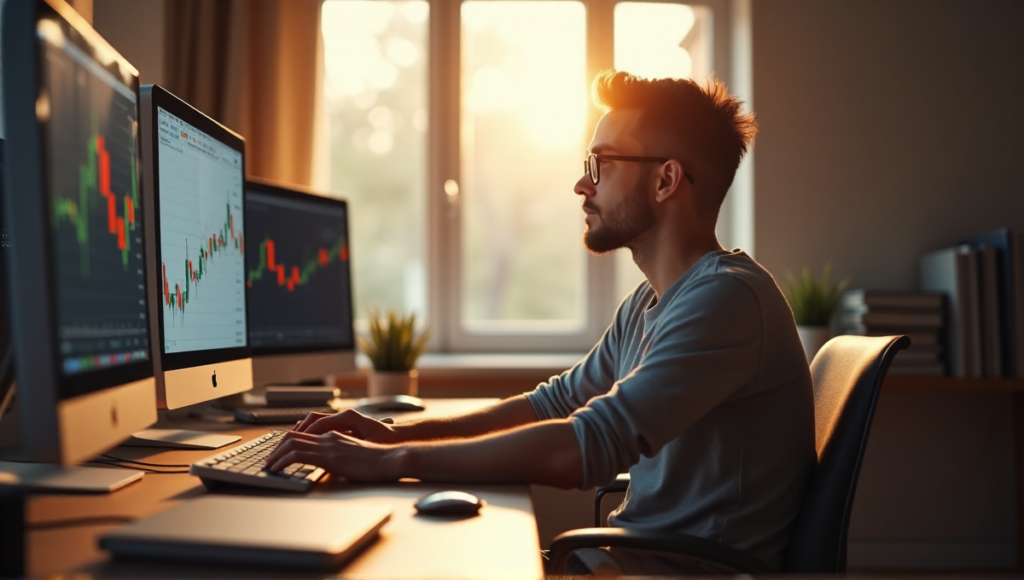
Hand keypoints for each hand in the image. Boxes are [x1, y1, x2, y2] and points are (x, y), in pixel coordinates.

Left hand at [264, 430, 403, 481]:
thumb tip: (333, 463)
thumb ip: (341, 455)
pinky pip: (297, 455)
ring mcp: (328, 445)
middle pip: (294, 436)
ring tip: (268, 465)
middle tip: (268, 460)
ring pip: (291, 443)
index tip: (278, 453)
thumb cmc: (378, 461)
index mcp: (335, 436)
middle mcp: (328, 437)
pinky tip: (276, 470)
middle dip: (277, 448)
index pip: (304, 434)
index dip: (288, 442)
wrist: (390, 459)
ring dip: (276, 454)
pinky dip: (282, 461)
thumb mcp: (355, 455)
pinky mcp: (328, 456)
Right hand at [293, 409, 398, 443]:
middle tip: (284, 445)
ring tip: (289, 444)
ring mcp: (342, 420)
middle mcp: (343, 416)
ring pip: (315, 422)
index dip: (304, 435)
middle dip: (297, 432)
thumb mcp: (369, 441)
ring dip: (302, 431)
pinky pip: (322, 428)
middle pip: (312, 420)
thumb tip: (333, 439)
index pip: (318, 424)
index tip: (292, 445)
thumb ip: (350, 440)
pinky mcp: (343, 427)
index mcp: (348, 417)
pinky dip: (311, 434)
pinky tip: (305, 444)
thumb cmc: (387, 438)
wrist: (398, 438)